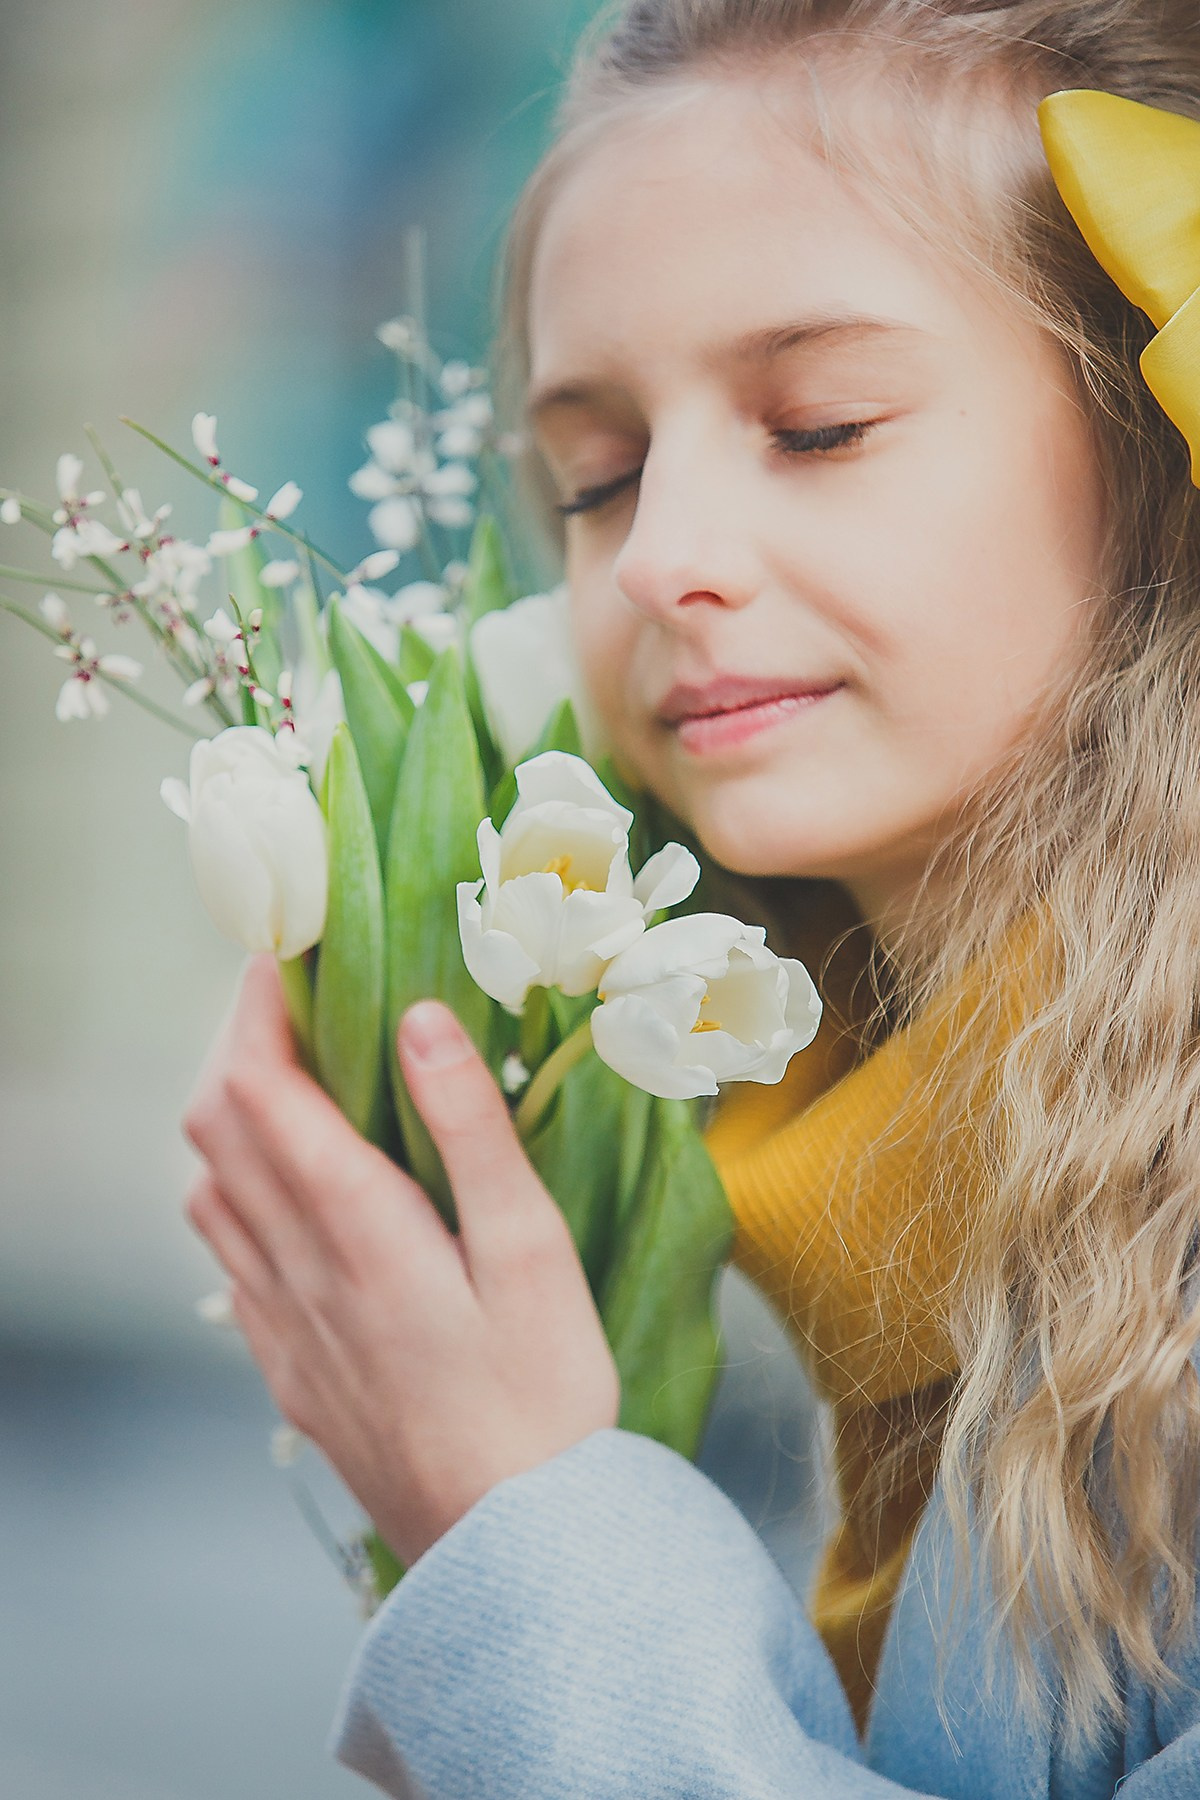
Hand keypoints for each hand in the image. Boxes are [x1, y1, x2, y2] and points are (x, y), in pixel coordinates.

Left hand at [182, 954, 620, 1567]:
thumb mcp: (530, 1250)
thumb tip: (419, 1018)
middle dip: (238, 1049)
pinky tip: (288, 1198)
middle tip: (293, 1006)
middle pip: (217, 1129)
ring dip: (230, 1121)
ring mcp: (280, 1324)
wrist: (514, 1552)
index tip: (284, 956)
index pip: (259, 1087)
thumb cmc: (544, 1397)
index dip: (257, 1011)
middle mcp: (295, 1269)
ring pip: (210, 1192)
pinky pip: (228, 1258)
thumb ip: (469, 1129)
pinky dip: (236, 1196)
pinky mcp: (289, 1368)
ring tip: (291, 1085)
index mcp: (355, 1226)